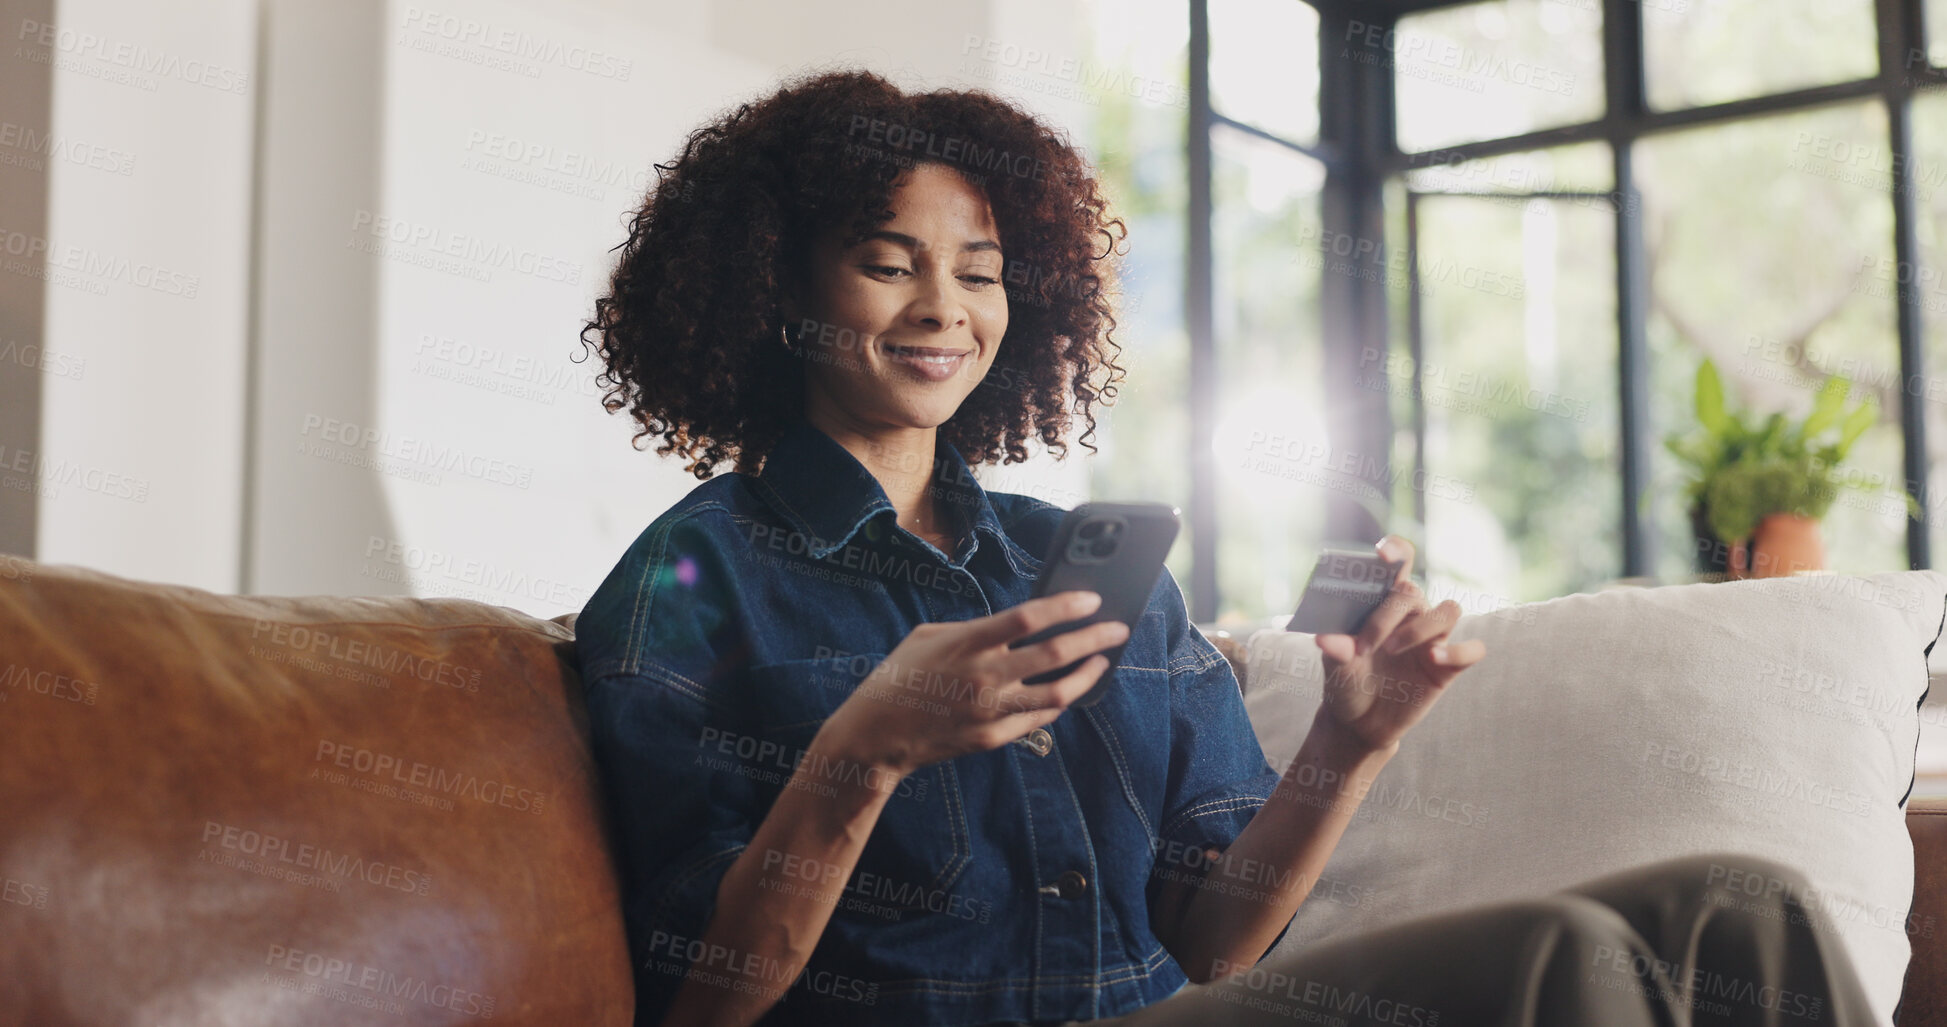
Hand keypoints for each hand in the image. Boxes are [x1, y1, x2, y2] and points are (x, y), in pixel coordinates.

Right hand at [817, 591, 1127, 777]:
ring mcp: (991, 711)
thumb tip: (1017, 625)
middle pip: (1056, 654)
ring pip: (1058, 694)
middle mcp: (984, 677)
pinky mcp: (993, 738)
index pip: (1029, 617)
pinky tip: (1068, 691)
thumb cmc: (900, 676)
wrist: (877, 735)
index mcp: (968, 643)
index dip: (1067, 606)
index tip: (1092, 599)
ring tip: (1102, 661)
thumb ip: (976, 629)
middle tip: (1118, 628)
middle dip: (1096, 638)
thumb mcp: (931, 636)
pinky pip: (1039, 720)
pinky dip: (1059, 704)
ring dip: (1088, 675)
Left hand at [1312, 536, 1485, 753]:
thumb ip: (1335, 650)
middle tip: (1363, 646)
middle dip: (1385, 616)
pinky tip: (1434, 658)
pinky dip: (1457, 651)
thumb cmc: (1347, 682)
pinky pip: (1472, 650)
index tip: (1383, 554)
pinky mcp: (1448, 666)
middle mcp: (1412, 613)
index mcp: (1383, 601)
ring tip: (1392, 650)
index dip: (1396, 551)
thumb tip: (1325, 638)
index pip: (1398, 563)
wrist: (1359, 721)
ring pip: (1449, 610)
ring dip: (1419, 628)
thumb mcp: (1336, 667)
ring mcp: (1433, 638)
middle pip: (1412, 591)